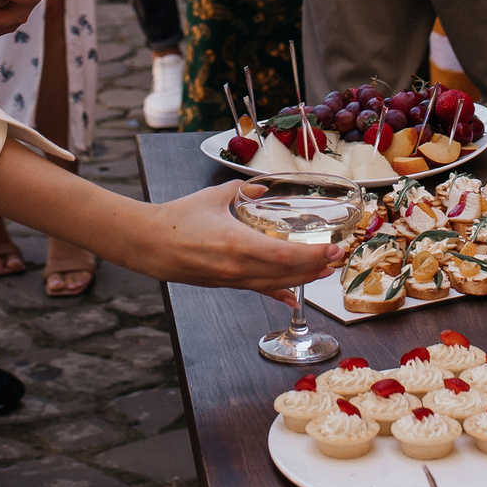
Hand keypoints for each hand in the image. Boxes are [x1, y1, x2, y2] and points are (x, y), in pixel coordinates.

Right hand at [122, 183, 345, 304]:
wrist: (149, 245)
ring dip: (303, 279)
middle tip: (337, 258)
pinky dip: (278, 292)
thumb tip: (262, 189)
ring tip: (323, 272)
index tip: (332, 248)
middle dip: (315, 266)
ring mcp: (232, 279)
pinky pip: (258, 289)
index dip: (312, 255)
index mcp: (236, 243)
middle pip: (287, 273)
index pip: (285, 255)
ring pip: (275, 284)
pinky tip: (292, 297)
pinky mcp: (225, 284)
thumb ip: (242, 191)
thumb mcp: (214, 197)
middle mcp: (237, 267)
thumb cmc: (178, 218)